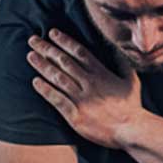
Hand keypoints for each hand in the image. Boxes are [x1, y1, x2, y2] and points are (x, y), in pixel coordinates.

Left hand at [27, 30, 144, 149]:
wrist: (131, 129)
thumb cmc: (131, 107)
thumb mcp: (131, 82)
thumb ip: (124, 65)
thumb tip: (119, 50)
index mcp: (101, 74)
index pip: (79, 52)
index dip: (64, 41)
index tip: (52, 33)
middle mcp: (89, 83)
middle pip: (64, 62)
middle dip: (47, 49)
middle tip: (33, 40)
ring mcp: (81, 99)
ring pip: (58, 78)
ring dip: (43, 66)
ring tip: (30, 56)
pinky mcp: (76, 115)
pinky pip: (57, 100)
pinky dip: (46, 90)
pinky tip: (35, 82)